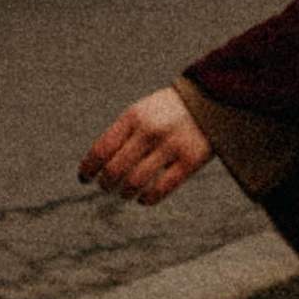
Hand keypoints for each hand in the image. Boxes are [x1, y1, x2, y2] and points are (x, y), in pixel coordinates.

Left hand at [78, 85, 210, 205]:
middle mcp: (150, 130)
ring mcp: (171, 146)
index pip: (101, 149)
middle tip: (106, 186)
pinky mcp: (191, 161)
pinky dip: (147, 199)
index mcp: (134, 116)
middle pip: (115, 170)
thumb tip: (97, 166)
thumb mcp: (142, 111)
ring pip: (135, 182)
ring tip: (125, 193)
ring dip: (125, 193)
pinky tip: (144, 199)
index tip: (84, 178)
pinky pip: (161, 189)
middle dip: (106, 183)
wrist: (213, 98)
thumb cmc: (169, 110)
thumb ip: (121, 134)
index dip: (88, 168)